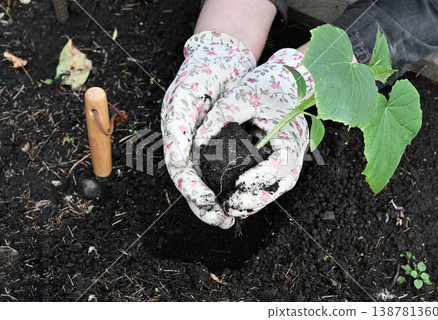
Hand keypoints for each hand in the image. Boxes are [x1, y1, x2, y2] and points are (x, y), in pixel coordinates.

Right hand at [161, 31, 255, 227]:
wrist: (221, 59)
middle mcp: (186, 143)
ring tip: (228, 219)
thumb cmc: (200, 75)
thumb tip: (179, 162)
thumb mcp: (185, 97)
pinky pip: (220, 169)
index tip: (208, 202)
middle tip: (221, 221)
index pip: (181, 170)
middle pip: (192, 182)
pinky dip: (226, 185)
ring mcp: (201, 144)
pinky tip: (237, 195)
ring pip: (206, 180)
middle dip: (204, 205)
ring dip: (215, 201)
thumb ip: (178, 129)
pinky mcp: (218, 142)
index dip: (192, 189)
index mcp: (175, 136)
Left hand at [195, 48, 313, 217]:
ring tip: (229, 207)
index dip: (259, 179)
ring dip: (254, 201)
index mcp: (292, 137)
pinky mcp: (281, 158)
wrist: (290, 78)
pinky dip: (254, 191)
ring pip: (276, 188)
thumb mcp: (243, 96)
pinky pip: (270, 181)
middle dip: (254, 199)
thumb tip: (197, 142)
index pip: (280, 166)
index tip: (237, 184)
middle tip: (228, 206)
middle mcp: (295, 152)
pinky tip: (234, 196)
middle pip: (280, 186)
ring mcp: (290, 157)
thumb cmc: (269, 84)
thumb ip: (221, 117)